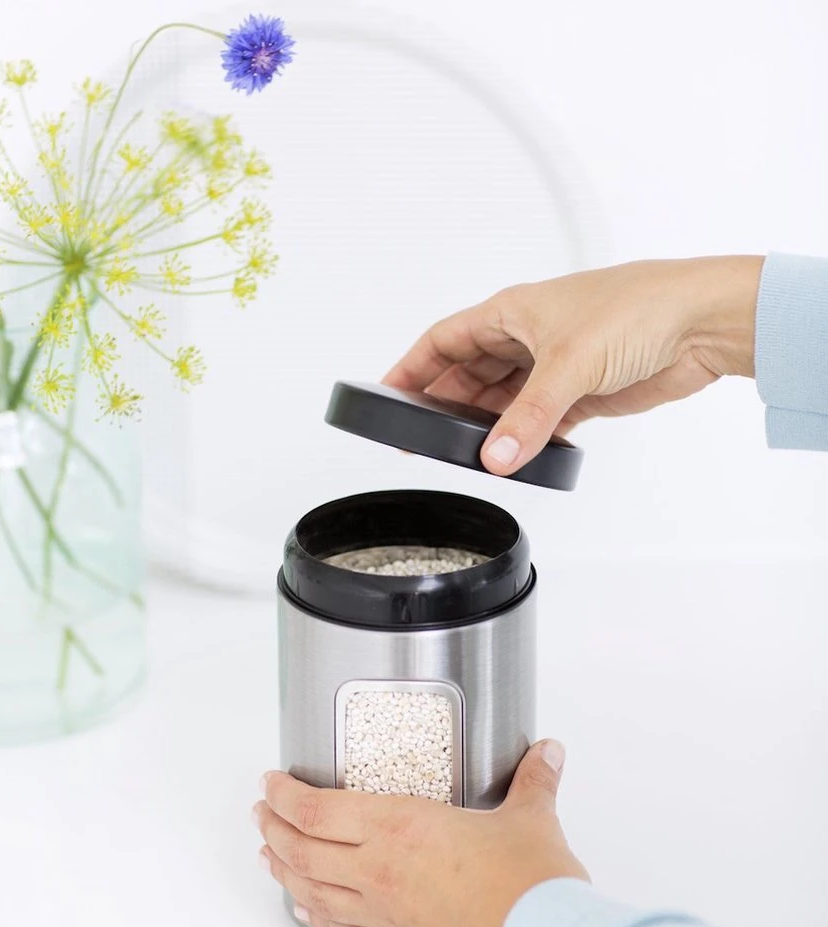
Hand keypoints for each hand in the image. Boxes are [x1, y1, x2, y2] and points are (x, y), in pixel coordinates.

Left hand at [253, 740, 587, 926]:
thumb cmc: (527, 889)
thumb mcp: (531, 819)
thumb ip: (534, 781)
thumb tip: (546, 754)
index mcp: (400, 827)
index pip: (317, 809)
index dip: (284, 796)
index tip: (271, 783)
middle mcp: (380, 869)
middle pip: (303, 849)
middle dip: (274, 828)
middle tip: (261, 813)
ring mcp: (385, 910)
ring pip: (313, 889)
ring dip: (283, 869)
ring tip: (267, 855)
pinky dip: (317, 917)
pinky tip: (306, 912)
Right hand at [383, 255, 764, 474]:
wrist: (702, 322)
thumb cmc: (640, 308)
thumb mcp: (569, 364)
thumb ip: (527, 418)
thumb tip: (494, 458)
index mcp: (512, 311)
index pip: (444, 339)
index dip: (412, 366)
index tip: (384, 393)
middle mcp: (529, 337)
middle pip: (468, 375)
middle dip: (443, 406)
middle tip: (418, 438)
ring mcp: (554, 367)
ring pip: (503, 403)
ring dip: (486, 428)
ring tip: (462, 454)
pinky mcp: (582, 395)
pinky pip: (539, 423)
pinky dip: (525, 441)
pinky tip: (512, 458)